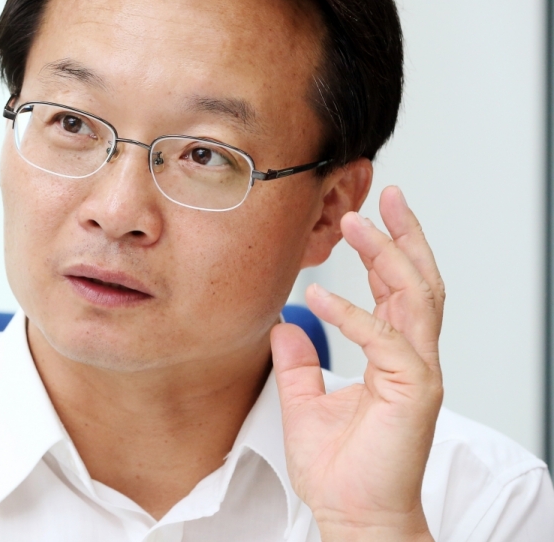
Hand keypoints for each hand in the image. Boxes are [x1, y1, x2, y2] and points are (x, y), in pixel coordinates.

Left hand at [270, 186, 443, 541]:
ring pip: (414, 298)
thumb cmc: (338, 469)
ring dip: (387, 256)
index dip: (386, 249)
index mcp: (393, 356)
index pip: (398, 290)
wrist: (351, 515)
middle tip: (387, 194)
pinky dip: (355, 315)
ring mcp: (417, 373)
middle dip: (404, 234)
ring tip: (357, 224)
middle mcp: (412, 358)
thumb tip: (285, 323)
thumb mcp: (305, 401)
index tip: (369, 214)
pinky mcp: (414, 393)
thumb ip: (299, 361)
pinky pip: (387, 342)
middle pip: (418, 281)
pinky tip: (322, 295)